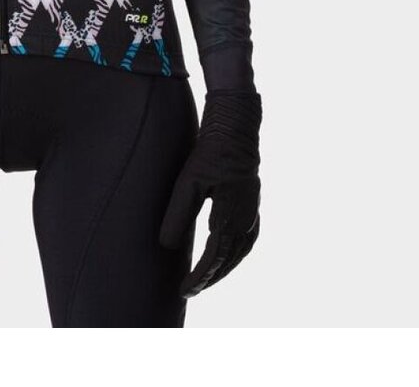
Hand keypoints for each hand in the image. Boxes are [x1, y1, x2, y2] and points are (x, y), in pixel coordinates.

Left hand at [159, 88, 261, 298]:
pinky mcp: (252, 202)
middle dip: (210, 278)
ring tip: (206, 280)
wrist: (235, 127)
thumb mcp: (188, 182)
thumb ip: (178, 214)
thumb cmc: (209, 152)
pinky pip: (246, 239)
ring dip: (223, 268)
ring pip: (240, 252)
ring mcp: (252, 211)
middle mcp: (246, 218)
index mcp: (230, 215)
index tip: (183, 290)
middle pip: (228, 260)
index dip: (199, 277)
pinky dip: (235, 253)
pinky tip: (226, 256)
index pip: (214, 258)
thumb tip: (165, 247)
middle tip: (191, 291)